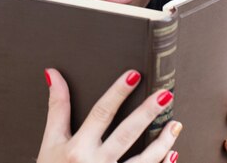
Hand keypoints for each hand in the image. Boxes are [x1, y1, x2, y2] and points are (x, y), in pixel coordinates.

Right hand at [37, 68, 181, 162]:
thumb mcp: (51, 141)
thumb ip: (57, 108)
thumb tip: (53, 74)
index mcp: (77, 148)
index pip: (101, 113)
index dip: (118, 93)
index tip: (133, 75)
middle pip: (126, 134)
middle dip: (146, 113)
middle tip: (165, 95)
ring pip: (143, 161)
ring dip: (162, 143)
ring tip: (175, 124)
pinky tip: (172, 153)